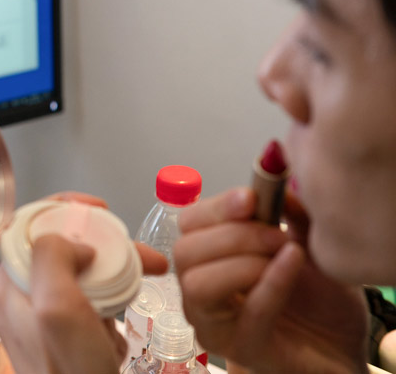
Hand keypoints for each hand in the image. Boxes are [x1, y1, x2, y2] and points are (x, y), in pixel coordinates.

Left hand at [0, 192, 167, 373]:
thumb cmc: (72, 373)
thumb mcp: (58, 306)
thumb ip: (51, 257)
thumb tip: (67, 239)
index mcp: (9, 284)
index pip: (31, 225)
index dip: (65, 211)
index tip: (98, 212)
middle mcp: (18, 298)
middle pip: (59, 247)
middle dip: (102, 245)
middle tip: (139, 254)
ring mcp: (39, 318)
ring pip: (76, 274)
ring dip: (112, 273)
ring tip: (140, 283)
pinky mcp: (60, 336)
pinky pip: (86, 304)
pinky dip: (110, 303)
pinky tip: (122, 319)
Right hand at [175, 188, 368, 373]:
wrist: (342, 346)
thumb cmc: (317, 299)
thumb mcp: (305, 241)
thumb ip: (288, 213)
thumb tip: (271, 180)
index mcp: (208, 257)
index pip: (188, 224)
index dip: (214, 208)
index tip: (250, 198)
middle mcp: (199, 290)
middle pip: (185, 251)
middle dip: (232, 234)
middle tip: (277, 233)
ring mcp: (213, 322)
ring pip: (198, 284)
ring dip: (244, 261)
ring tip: (284, 254)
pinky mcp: (240, 348)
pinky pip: (248, 311)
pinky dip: (271, 281)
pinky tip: (294, 263)